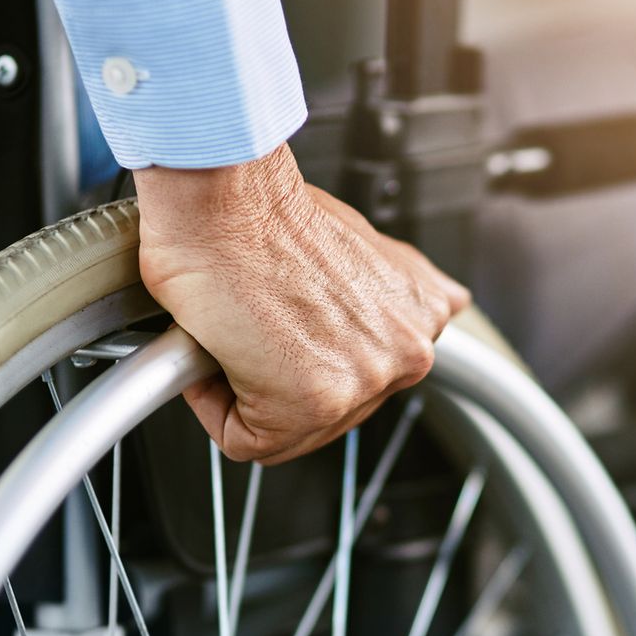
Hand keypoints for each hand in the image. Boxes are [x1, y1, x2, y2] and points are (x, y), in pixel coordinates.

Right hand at [134, 145, 469, 463]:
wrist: (224, 196)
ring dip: (249, 385)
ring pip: (288, 427)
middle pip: (329, 405)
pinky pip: (246, 439)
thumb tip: (380, 304)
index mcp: (421, 316)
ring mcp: (364, 381)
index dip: (301, 354)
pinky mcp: (311, 404)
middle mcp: (406, 353)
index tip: (279, 324)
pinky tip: (219, 348)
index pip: (361, 377)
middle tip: (256, 322)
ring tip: (239, 329)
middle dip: (282, 373)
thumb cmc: (265, 210)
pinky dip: (214, 402)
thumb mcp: (363, 245)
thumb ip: (385, 290)